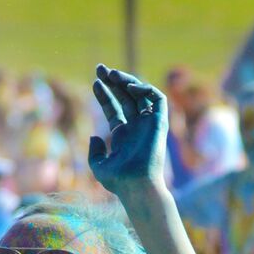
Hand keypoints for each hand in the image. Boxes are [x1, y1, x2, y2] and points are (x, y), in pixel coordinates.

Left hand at [88, 65, 168, 197]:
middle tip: (100, 68)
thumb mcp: (99, 166)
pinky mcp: (159, 122)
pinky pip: (157, 99)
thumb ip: (95, 151)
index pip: (115, 109)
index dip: (105, 95)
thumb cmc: (118, 181)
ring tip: (111, 74)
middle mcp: (137, 127)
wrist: (136, 185)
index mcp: (124, 136)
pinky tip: (129, 87)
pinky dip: (145, 89)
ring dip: (127, 81)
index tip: (95, 82)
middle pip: (126, 98)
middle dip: (114, 82)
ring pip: (141, 94)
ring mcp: (149, 124)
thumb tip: (94, 136)